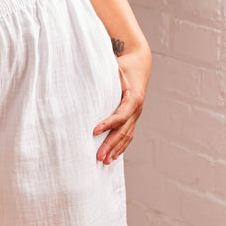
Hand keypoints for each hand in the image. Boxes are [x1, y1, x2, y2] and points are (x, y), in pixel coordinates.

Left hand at [93, 47, 150, 163]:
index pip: (121, 116)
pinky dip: (121, 146)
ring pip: (127, 136)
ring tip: (104, 162)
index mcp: (133, 98)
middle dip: (110, 145)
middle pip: (123, 131)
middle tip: (97, 157)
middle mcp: (137, 109)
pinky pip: (129, 134)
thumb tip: (86, 76)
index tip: (94, 131)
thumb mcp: (115, 67)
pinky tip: (113, 156)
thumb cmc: (124, 65)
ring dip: (116, 150)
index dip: (108, 124)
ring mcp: (136, 114)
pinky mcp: (133, 117)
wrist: (139, 63)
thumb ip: (105, 74)